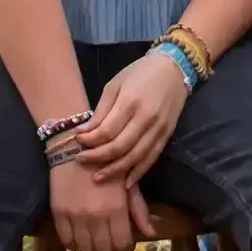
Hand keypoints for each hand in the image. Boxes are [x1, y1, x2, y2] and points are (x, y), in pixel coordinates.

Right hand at [48, 157, 149, 250]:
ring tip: (94, 236)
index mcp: (116, 208)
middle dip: (109, 246)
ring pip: (85, 248)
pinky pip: (67, 241)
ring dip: (92, 245)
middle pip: (104, 249)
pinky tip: (79, 234)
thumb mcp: (127, 182)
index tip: (124, 239)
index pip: (122, 244)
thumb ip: (139, 209)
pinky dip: (74, 242)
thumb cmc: (107, 162)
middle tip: (109, 237)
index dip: (125, 245)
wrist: (75, 147)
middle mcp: (96, 216)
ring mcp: (76, 217)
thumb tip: (150, 232)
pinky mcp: (58, 214)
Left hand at [74, 51, 190, 185]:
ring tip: (98, 177)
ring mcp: (159, 128)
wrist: (174, 68)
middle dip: (98, 157)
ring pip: (135, 157)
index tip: (77, 142)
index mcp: (130, 102)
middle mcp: (146, 118)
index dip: (90, 141)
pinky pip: (152, 158)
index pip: (107, 131)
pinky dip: (139, 172)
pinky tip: (126, 183)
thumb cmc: (140, 72)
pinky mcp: (167, 134)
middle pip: (119, 147)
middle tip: (81, 161)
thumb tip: (83, 133)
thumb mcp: (115, 84)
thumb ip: (101, 111)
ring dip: (115, 170)